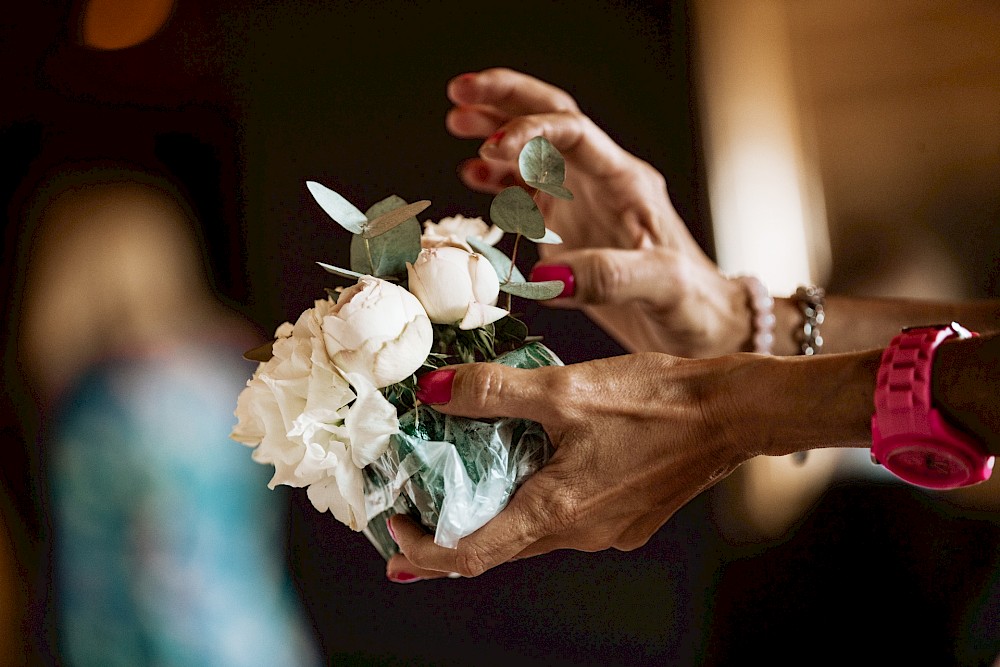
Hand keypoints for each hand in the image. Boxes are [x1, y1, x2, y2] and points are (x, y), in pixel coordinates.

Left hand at [385, 355, 760, 581]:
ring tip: (462, 482)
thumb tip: (433, 390)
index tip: (393, 536)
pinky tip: (531, 463)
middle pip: (498, 547)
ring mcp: (606, 531)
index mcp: (558, 511)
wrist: (730, 411)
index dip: (425, 554)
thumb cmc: (655, 401)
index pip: (472, 555)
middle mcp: (580, 534)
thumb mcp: (565, 389)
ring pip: (532, 530)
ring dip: (494, 514)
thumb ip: (493, 392)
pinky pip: (565, 518)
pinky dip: (534, 500)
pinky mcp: (625, 517)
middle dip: (449, 534)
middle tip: (411, 514)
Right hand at [446, 68, 748, 357]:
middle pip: (551, 119)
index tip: (492, 146)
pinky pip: (528, 191)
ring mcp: (583, 204)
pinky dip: (498, 179)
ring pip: (534, 150)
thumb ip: (610, 277)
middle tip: (461, 90)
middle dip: (506, 99)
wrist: (705, 326)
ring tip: (456, 121)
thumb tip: (548, 278)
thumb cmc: (696, 305)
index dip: (529, 131)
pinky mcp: (570, 229)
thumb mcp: (663, 287)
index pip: (573, 133)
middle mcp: (601, 184)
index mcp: (626, 184)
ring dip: (495, 131)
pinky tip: (473, 176)